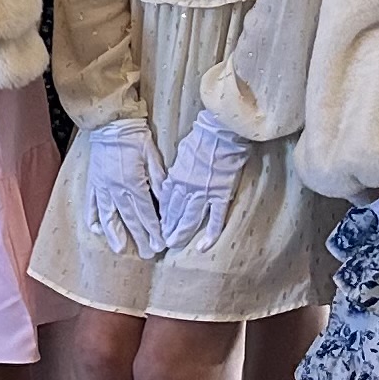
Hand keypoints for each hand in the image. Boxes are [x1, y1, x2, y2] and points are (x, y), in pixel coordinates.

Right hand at [76, 118, 165, 255]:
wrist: (110, 123)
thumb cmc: (135, 137)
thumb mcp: (152, 156)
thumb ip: (159, 180)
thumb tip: (166, 201)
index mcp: (133, 183)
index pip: (146, 213)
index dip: (154, 230)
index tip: (162, 243)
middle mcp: (116, 189)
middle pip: (130, 219)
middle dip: (140, 238)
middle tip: (149, 254)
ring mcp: (102, 187)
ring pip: (109, 216)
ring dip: (115, 235)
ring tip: (121, 250)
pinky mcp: (94, 183)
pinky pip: (92, 204)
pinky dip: (94, 218)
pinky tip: (97, 230)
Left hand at [151, 110, 255, 254]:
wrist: (221, 133)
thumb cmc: (202, 138)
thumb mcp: (181, 153)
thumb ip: (177, 170)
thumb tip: (173, 179)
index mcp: (176, 177)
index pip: (165, 202)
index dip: (161, 216)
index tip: (157, 226)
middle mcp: (187, 188)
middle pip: (174, 213)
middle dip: (167, 229)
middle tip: (163, 243)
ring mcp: (204, 193)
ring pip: (190, 219)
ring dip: (181, 234)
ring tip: (175, 245)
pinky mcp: (220, 195)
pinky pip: (215, 219)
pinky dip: (210, 234)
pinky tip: (204, 246)